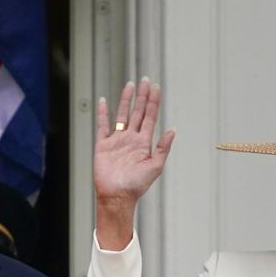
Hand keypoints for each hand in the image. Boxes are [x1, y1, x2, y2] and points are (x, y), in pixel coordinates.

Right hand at [93, 79, 173, 248]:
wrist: (117, 196)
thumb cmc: (137, 185)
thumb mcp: (156, 166)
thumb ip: (163, 147)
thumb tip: (172, 129)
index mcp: (144, 142)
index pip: (150, 116)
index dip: (153, 101)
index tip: (156, 87)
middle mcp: (131, 138)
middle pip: (137, 111)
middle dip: (142, 96)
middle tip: (145, 80)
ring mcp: (116, 140)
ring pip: (121, 115)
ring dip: (125, 100)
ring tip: (130, 85)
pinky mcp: (103, 146)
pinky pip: (102, 126)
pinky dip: (103, 113)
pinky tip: (104, 101)